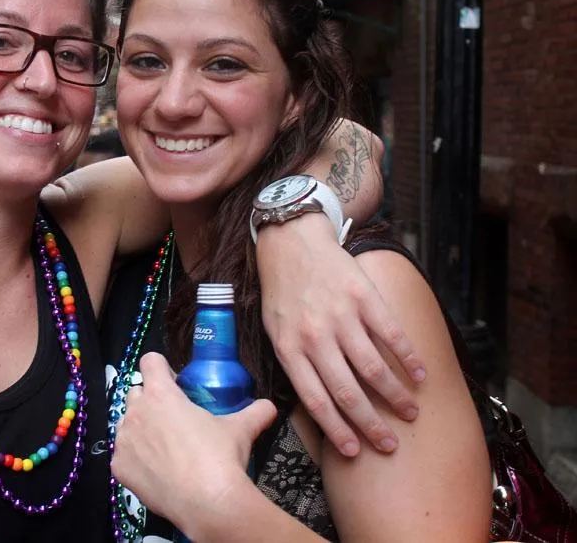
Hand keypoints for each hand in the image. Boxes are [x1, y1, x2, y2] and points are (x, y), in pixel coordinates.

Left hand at [111, 353, 277, 532]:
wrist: (206, 502)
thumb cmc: (219, 457)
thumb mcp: (240, 429)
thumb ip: (255, 412)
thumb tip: (269, 406)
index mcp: (161, 394)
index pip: (150, 362)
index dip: (161, 368)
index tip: (173, 383)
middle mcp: (136, 411)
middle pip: (136, 392)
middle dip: (151, 400)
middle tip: (172, 418)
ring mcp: (124, 440)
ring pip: (125, 423)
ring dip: (140, 428)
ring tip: (163, 446)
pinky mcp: (118, 466)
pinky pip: (123, 455)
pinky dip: (135, 460)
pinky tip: (155, 471)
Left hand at [256, 214, 425, 456]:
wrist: (292, 243)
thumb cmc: (283, 293)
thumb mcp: (274, 330)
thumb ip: (293, 363)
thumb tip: (316, 404)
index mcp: (290, 348)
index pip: (316, 400)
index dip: (337, 430)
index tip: (356, 451)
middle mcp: (315, 336)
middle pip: (348, 391)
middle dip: (371, 424)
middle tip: (390, 444)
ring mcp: (341, 316)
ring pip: (374, 368)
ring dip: (396, 396)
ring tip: (410, 413)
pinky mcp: (364, 297)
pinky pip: (392, 335)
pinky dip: (409, 359)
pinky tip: (420, 376)